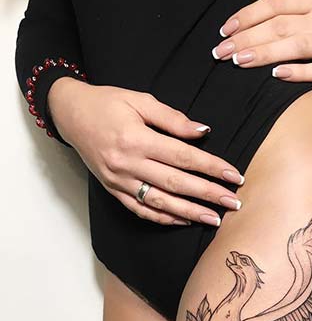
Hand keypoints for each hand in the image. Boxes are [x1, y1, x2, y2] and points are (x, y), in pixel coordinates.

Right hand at [47, 78, 244, 225]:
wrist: (69, 114)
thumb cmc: (107, 103)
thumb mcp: (140, 100)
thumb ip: (172, 118)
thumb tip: (203, 132)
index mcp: (136, 139)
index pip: (183, 157)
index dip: (211, 167)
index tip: (233, 175)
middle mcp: (128, 164)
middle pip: (176, 183)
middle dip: (208, 194)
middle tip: (233, 202)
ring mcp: (119, 181)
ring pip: (161, 203)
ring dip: (190, 213)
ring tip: (215, 219)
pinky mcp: (113, 191)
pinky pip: (141, 210)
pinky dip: (164, 218)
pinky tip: (184, 220)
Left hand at [211, 0, 311, 89]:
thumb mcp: (303, 16)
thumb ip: (282, 9)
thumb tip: (243, 19)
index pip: (276, 3)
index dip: (249, 15)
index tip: (227, 30)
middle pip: (280, 26)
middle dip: (248, 39)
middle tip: (224, 51)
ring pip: (296, 46)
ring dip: (265, 53)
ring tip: (241, 61)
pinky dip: (296, 72)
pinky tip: (277, 74)